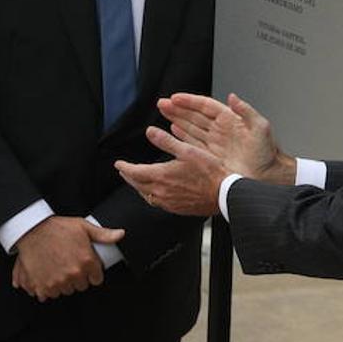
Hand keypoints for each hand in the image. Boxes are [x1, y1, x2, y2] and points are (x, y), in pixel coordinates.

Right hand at [10, 216, 123, 300]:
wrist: (32, 230)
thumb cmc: (58, 228)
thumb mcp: (83, 227)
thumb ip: (103, 234)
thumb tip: (121, 234)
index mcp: (87, 261)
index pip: (96, 280)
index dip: (91, 273)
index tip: (85, 268)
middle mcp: (74, 274)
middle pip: (81, 286)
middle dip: (77, 278)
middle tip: (69, 265)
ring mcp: (58, 282)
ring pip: (66, 291)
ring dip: (63, 283)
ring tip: (57, 268)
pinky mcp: (43, 286)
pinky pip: (49, 295)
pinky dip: (48, 288)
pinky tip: (47, 275)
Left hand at [114, 126, 229, 215]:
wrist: (224, 193)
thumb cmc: (210, 172)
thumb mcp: (187, 150)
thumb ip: (166, 141)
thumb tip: (150, 132)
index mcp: (162, 176)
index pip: (135, 172)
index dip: (125, 167)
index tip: (118, 164)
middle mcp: (162, 192)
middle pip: (138, 185)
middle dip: (128, 177)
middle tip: (124, 171)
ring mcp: (169, 202)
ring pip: (146, 195)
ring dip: (138, 187)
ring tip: (136, 181)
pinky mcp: (177, 208)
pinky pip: (157, 203)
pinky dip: (151, 196)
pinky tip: (155, 193)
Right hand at [159, 92, 294, 184]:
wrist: (267, 176)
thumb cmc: (267, 153)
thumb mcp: (260, 128)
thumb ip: (246, 111)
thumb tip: (233, 97)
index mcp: (230, 120)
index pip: (206, 106)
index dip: (190, 101)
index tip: (175, 97)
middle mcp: (220, 129)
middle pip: (194, 115)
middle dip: (178, 109)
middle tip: (162, 103)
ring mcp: (214, 143)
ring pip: (191, 127)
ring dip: (177, 119)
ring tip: (163, 112)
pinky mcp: (211, 156)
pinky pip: (193, 143)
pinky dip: (182, 136)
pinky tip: (173, 130)